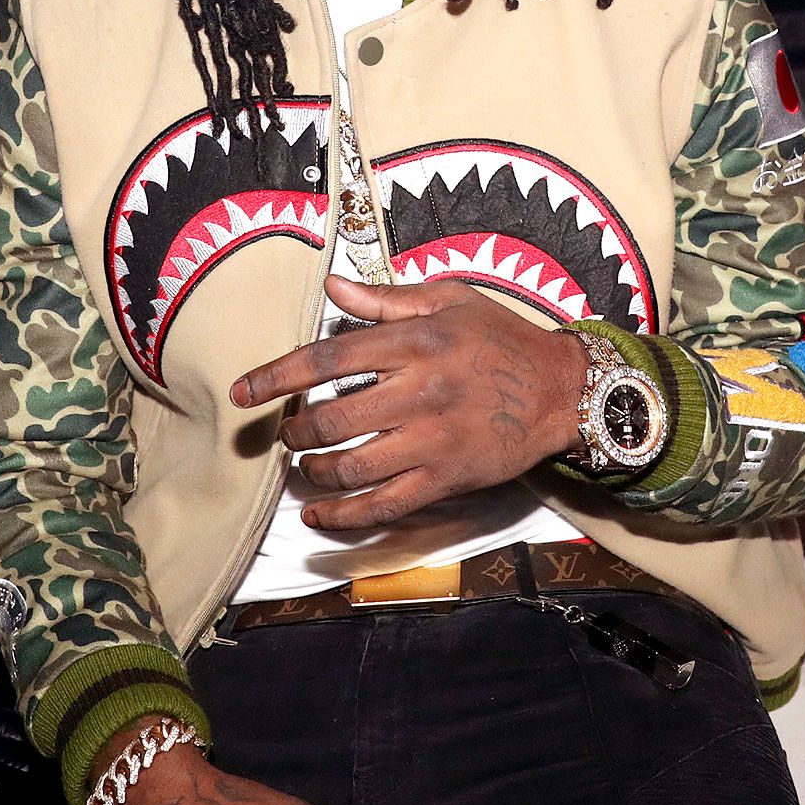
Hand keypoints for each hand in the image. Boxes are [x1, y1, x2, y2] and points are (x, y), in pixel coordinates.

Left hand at [232, 279, 588, 529]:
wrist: (561, 390)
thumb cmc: (501, 338)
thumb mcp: (450, 299)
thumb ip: (387, 298)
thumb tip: (332, 289)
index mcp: (414, 342)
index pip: (326, 359)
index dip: (276, 376)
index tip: (243, 392)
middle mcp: (419, 391)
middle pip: (331, 420)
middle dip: (296, 431)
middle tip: (289, 432)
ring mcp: (433, 441)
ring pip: (352, 467)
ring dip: (316, 471)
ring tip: (307, 466)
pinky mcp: (447, 478)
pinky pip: (385, 505)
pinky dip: (343, 515)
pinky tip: (319, 514)